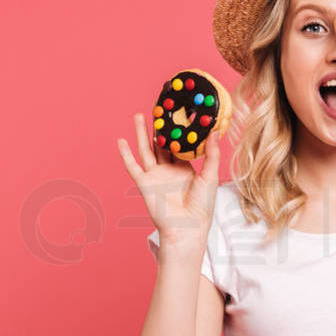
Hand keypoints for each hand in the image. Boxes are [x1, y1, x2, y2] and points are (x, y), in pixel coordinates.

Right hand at [117, 112, 220, 244]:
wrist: (188, 228)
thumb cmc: (202, 206)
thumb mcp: (210, 176)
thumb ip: (212, 154)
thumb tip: (215, 132)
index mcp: (184, 168)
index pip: (179, 145)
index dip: (177, 130)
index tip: (178, 112)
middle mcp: (168, 170)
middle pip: (160, 144)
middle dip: (158, 127)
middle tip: (157, 108)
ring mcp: (155, 176)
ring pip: (146, 149)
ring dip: (141, 133)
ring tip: (139, 115)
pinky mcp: (145, 183)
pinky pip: (133, 166)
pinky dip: (126, 154)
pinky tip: (121, 141)